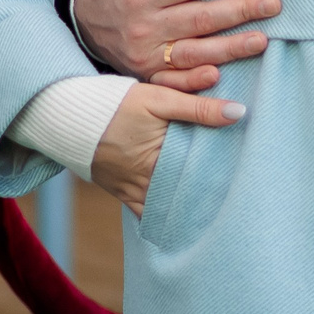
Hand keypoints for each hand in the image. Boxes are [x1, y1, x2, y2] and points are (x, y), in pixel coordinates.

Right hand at [74, 0, 280, 83]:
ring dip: (230, 48)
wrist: (87, 19)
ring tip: (263, 39)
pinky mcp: (148, 76)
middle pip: (200, 18)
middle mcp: (144, 26)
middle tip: (274, 3)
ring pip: (194, 53)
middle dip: (240, 10)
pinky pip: (175, 82)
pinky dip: (196, 82)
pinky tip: (221, 76)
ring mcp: (146, 55)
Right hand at [90, 80, 242, 214]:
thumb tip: (239, 112)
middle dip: (207, 192)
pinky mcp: (121, 193)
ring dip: (187, 203)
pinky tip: (183, 215)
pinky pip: (147, 211)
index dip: (222, 174)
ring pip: (168, 205)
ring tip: (216, 204)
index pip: (200, 174)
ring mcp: (132, 191)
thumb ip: (199, 107)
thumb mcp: (160, 99)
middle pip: (185, 193)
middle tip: (235, 192)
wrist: (69, 116)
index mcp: (159, 161)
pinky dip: (164, 212)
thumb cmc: (116, 104)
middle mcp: (146, 183)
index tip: (244, 176)